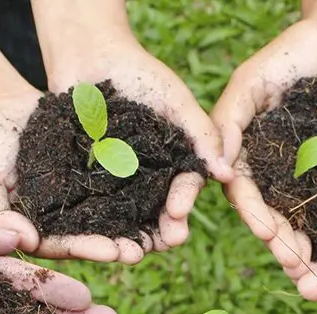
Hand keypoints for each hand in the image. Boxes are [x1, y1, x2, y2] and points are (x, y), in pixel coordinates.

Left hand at [47, 29, 231, 257]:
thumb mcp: (176, 101)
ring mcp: (119, 186)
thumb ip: (202, 135)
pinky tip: (92, 239)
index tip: (179, 211)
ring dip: (132, 238)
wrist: (90, 58)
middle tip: (167, 241)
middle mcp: (151, 182)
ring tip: (131, 253)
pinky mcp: (88, 186)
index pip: (184, 190)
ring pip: (128, 219)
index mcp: (176, 166)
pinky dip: (93, 227)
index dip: (184, 202)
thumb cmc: (141, 75)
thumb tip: (228, 175)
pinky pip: (91, 209)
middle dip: (165, 230)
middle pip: (160, 215)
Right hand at [212, 2, 316, 299]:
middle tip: (302, 274)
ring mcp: (308, 176)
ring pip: (306, 224)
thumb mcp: (254, 80)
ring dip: (312, 254)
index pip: (247, 198)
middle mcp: (276, 173)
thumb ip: (229, 119)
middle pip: (276, 221)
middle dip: (286, 250)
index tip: (271, 238)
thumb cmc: (296, 48)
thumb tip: (219, 171)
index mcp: (249, 157)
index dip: (258, 220)